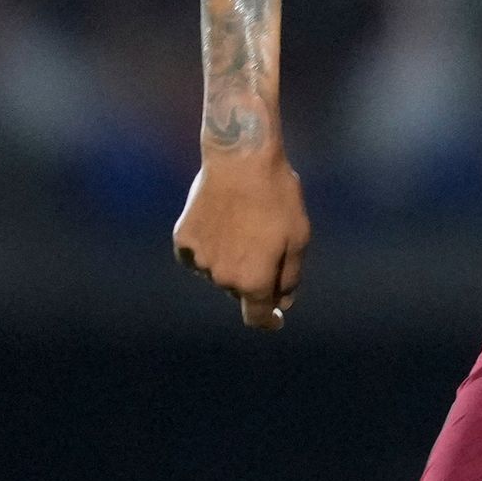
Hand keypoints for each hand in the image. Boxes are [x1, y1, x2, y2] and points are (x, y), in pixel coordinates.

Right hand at [175, 149, 310, 329]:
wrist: (240, 160)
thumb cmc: (277, 198)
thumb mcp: (298, 238)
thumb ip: (290, 277)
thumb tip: (282, 302)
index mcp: (253, 281)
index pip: (257, 316)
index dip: (268, 320)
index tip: (275, 318)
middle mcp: (222, 277)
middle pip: (240, 290)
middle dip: (255, 277)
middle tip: (267, 242)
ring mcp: (199, 258)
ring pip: (218, 272)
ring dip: (231, 260)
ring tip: (245, 224)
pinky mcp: (183, 238)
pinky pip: (198, 255)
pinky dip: (210, 248)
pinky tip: (221, 224)